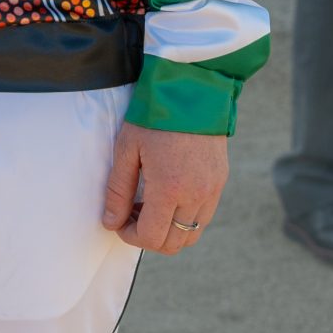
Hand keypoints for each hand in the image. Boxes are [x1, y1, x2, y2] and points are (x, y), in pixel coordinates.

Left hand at [100, 122, 229, 255]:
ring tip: (149, 205)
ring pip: (192, 234)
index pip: (152, 237)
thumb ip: (118, 190)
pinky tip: (168, 196)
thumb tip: (111, 222)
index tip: (119, 222)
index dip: (131, 237)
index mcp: (170, 188)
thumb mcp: (127, 149)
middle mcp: (196, 195)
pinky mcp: (220, 181)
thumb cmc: (155, 116)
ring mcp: (212, 190)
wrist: (192, 89)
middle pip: (173, 243)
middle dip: (148, 236)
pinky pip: (203, 216)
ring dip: (168, 230)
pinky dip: (184, 218)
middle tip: (132, 213)